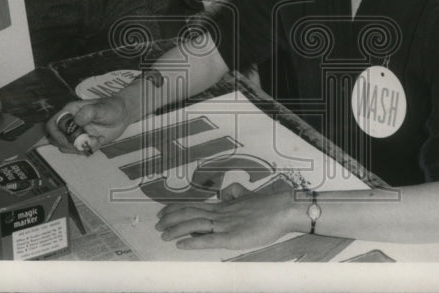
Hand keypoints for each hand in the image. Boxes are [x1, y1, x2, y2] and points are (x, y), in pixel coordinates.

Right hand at [44, 97, 131, 154]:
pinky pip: (80, 150)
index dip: (56, 134)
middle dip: (68, 145)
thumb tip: (76, 120)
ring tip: (96, 140)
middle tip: (83, 143)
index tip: (67, 140)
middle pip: (56, 139)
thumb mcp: (101, 108)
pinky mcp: (84, 141)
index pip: (53, 124)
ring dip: (80, 148)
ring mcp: (76, 133)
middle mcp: (71, 123)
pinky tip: (99, 141)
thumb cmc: (112, 107)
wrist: (123, 116)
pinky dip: (89, 149)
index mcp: (70, 111)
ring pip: (67, 147)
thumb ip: (88, 112)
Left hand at [155, 183, 297, 249]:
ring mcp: (225, 225)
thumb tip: (225, 193)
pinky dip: (193, 242)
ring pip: (195, 225)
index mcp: (224, 206)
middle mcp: (221, 214)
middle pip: (190, 213)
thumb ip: (235, 194)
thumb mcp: (248, 195)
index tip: (163, 212)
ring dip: (177, 229)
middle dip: (171, 219)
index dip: (177, 209)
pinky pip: (209, 240)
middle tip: (157, 223)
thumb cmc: (268, 205)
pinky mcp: (232, 238)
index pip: (195, 206)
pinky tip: (181, 245)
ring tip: (163, 234)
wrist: (282, 210)